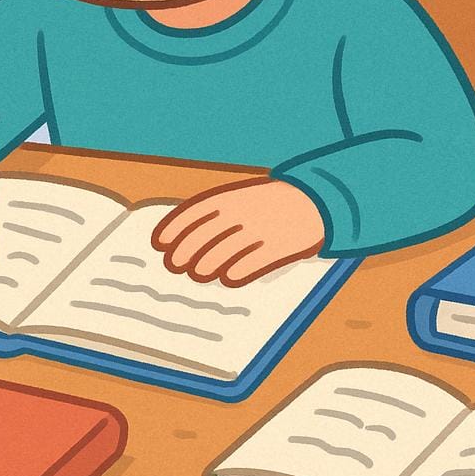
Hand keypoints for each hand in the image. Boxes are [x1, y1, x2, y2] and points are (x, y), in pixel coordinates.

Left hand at [151, 178, 324, 286]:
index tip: (159, 244)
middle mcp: (241, 213)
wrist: (314, 201)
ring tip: (198, 273)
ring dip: (203, 268)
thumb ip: (213, 215)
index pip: (192, 214)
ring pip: (220, 255)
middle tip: (174, 265)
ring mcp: (259, 231)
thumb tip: (178, 240)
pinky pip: (248, 266)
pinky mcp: (277, 249)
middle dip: (183, 254)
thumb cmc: (267, 204)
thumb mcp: (241, 198)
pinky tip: (227, 278)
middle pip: (201, 238)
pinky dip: (234, 274)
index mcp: (230, 197)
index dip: (173, 229)